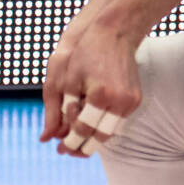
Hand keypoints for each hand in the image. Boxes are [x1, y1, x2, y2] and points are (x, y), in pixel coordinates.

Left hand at [40, 17, 141, 157]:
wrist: (117, 32)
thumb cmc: (88, 52)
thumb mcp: (68, 79)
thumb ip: (61, 110)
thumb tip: (47, 138)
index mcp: (100, 95)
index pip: (83, 129)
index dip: (70, 142)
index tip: (60, 149)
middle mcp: (119, 101)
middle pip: (101, 137)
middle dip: (84, 147)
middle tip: (70, 152)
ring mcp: (131, 101)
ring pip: (112, 132)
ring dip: (96, 139)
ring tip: (80, 142)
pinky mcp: (136, 99)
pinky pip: (119, 122)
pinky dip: (106, 127)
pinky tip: (95, 127)